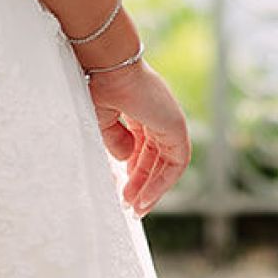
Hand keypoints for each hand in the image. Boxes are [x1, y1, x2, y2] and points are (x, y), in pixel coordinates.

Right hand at [86, 58, 190, 216]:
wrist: (110, 69)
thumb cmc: (100, 87)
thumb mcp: (101, 120)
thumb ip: (115, 141)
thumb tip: (126, 160)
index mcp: (139, 109)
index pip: (143, 146)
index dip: (134, 169)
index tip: (123, 189)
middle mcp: (156, 114)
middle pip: (155, 157)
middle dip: (143, 183)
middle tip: (130, 205)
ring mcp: (169, 120)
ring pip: (166, 163)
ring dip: (152, 188)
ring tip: (136, 208)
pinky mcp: (177, 127)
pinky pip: (176, 163)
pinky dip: (163, 182)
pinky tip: (146, 198)